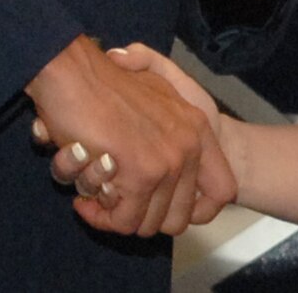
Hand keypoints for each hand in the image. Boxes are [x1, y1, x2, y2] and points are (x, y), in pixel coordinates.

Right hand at [27, 35, 234, 236]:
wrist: (75, 73)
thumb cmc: (106, 82)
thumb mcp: (158, 86)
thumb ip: (174, 121)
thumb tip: (174, 170)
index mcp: (197, 129)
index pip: (222, 190)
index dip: (199, 209)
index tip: (162, 204)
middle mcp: (189, 147)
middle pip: (177, 218)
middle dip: (141, 219)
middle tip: (113, 204)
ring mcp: (167, 162)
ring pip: (147, 223)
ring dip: (116, 218)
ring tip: (94, 196)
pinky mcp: (141, 175)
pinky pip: (123, 220)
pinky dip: (100, 217)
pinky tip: (83, 201)